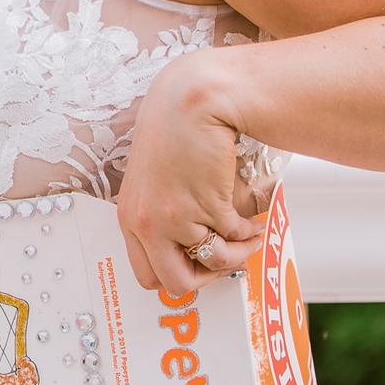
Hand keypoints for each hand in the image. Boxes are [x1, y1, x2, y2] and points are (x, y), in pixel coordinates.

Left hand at [116, 51, 263, 293]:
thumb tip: (194, 252)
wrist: (190, 102)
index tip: (200, 264)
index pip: (148, 274)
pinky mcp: (205, 207)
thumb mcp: (154, 183)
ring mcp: (174, 219)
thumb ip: (165, 217)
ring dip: (238, 253)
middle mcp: (146, 223)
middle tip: (225, 256)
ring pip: (213, 264)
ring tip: (248, 236)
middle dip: (208, 276)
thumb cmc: (174, 134)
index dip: (180, 274)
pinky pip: (234, 237)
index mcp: (130, 218)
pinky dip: (249, 232)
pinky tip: (253, 217)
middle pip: (175, 282)